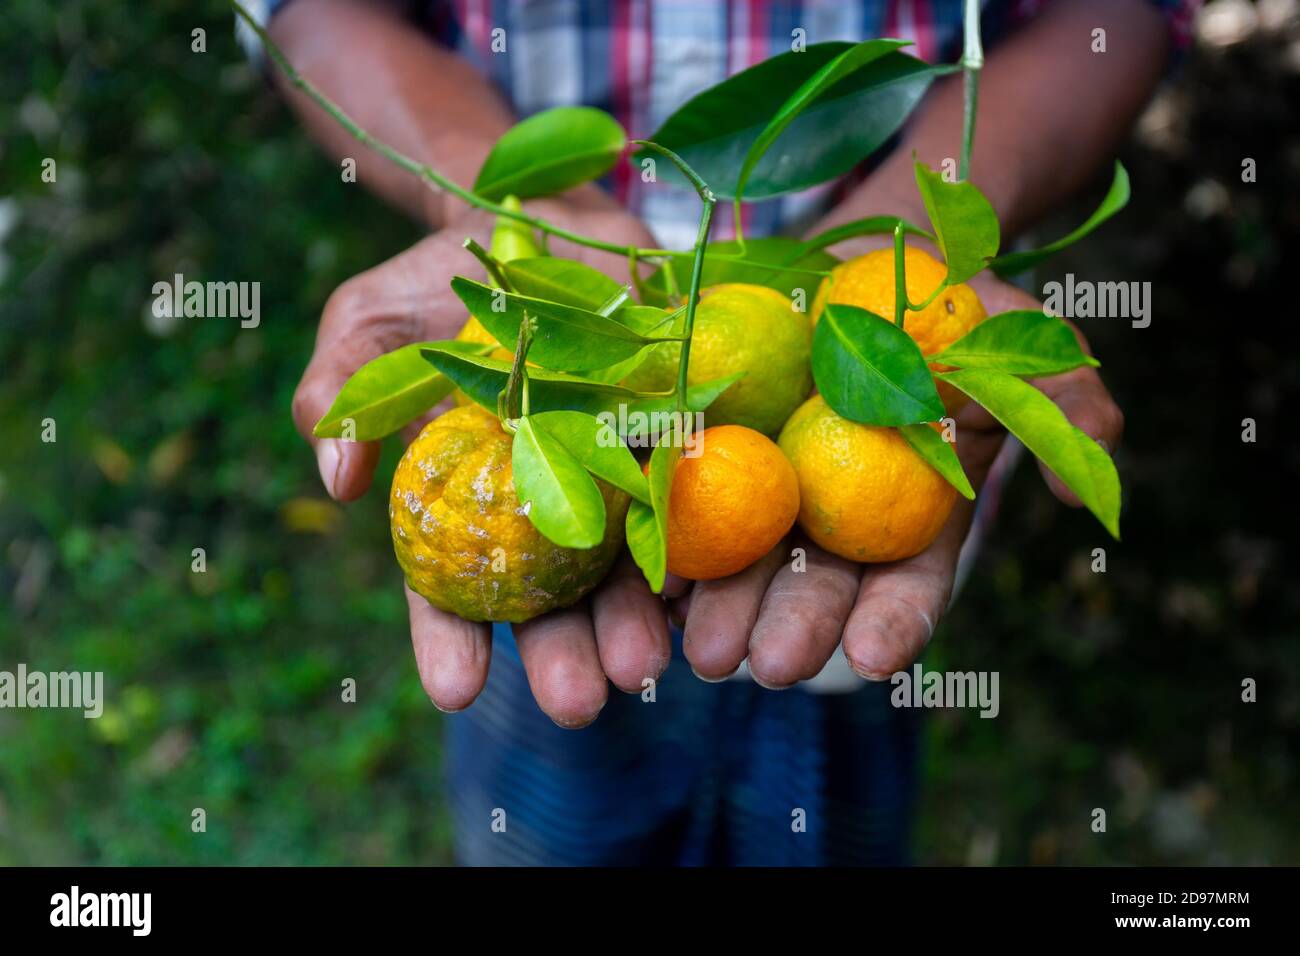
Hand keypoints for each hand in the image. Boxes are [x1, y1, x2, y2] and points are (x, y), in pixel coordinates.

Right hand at [293, 191, 674, 726]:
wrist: (538, 216)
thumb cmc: (442, 280)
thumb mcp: (371, 324)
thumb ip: (342, 391)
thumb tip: (335, 480)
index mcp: (469, 496)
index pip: (450, 584)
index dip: (451, 639)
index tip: (455, 691)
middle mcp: (546, 500)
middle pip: (554, 595)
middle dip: (564, 653)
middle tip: (579, 702)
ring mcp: (614, 468)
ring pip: (628, 563)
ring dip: (636, 619)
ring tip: (647, 666)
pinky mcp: (673, 425)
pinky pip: (688, 486)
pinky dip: (698, 539)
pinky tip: (702, 590)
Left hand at [670, 277, 1123, 686]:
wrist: (857, 252)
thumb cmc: (948, 299)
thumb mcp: (1018, 336)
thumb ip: (1061, 405)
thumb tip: (1077, 494)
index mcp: (907, 510)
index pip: (906, 583)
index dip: (894, 622)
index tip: (875, 661)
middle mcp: (832, 515)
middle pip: (813, 585)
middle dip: (792, 629)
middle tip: (765, 668)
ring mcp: (765, 486)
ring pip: (741, 560)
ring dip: (722, 609)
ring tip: (701, 652)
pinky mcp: (703, 449)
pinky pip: (677, 499)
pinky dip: (663, 541)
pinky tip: (650, 580)